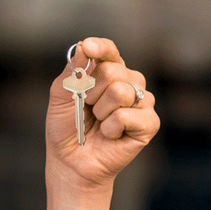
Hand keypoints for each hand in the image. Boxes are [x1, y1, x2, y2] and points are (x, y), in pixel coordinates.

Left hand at [46, 37, 157, 193]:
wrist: (71, 162)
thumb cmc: (67, 128)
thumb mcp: (60, 96)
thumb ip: (72, 71)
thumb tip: (83, 47)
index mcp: (108, 71)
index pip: (109, 51)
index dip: (100, 47)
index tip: (88, 47)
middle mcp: (129, 82)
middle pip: (112, 71)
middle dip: (91, 93)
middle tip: (88, 109)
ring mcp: (142, 102)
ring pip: (120, 92)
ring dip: (100, 112)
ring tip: (99, 123)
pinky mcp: (150, 123)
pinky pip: (126, 115)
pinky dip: (110, 128)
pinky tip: (110, 135)